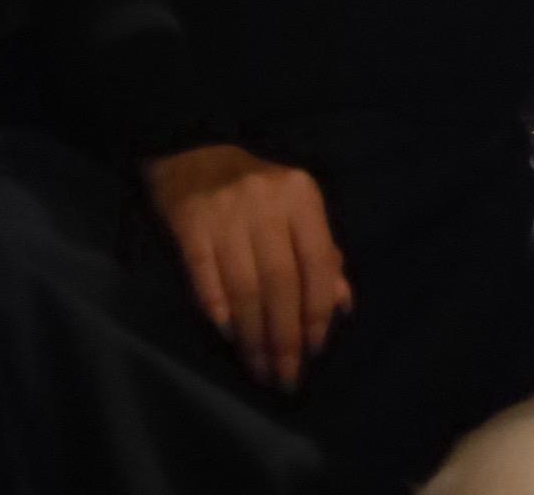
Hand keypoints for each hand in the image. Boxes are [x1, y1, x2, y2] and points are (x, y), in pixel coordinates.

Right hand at [143, 143, 352, 390]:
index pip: (317, 262)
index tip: (315, 352)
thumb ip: (321, 254)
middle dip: (285, 337)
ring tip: (260, 370)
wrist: (195, 156)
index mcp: (301, 196)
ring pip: (245, 289)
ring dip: (253, 338)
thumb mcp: (297, 211)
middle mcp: (267, 202)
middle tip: (286, 377)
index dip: (318, 312)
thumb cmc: (257, 193)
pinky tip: (229, 338)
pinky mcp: (191, 226)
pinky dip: (220, 314)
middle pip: (280, 283)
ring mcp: (226, 214)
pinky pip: (207, 281)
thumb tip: (343, 305)